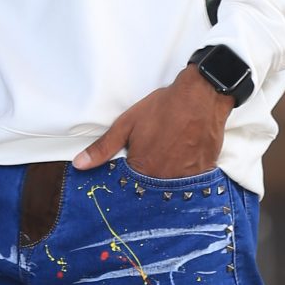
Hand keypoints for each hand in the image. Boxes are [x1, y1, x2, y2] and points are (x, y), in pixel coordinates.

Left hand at [72, 68, 228, 177]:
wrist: (201, 96)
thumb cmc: (163, 108)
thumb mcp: (127, 124)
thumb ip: (103, 148)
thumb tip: (80, 165)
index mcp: (143, 170)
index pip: (130, 187)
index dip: (130, 177)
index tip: (135, 166)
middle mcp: (165, 179)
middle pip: (152, 188)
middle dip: (150, 176)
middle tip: (156, 155)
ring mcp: (187, 177)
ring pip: (173, 186)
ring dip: (169, 175)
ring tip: (171, 154)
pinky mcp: (204, 171)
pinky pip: (193, 181)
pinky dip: (188, 172)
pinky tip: (186, 156)